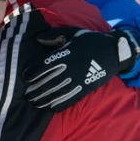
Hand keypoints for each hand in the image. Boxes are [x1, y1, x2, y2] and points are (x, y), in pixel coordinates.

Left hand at [22, 27, 139, 111]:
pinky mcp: (86, 88)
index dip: (33, 72)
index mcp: (67, 53)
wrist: (114, 51)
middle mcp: (71, 68)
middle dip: (36, 89)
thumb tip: (37, 39)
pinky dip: (60, 104)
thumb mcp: (72, 33)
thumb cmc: (90, 40)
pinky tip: (51, 107)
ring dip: (45, 99)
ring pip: (58, 92)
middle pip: (49, 81)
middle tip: (26, 94)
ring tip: (35, 102)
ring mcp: (79, 79)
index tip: (25, 77)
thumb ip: (54, 36)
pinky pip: (71, 98)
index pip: (45, 65)